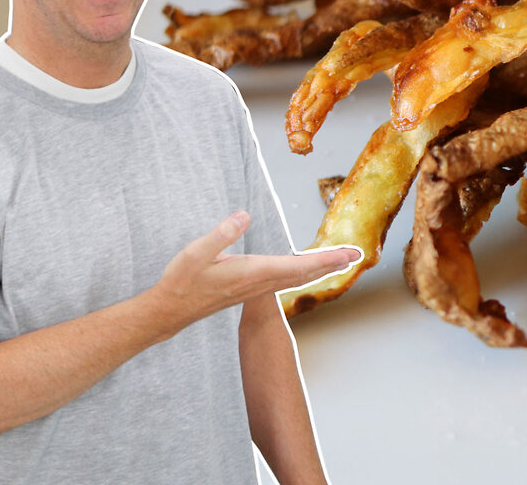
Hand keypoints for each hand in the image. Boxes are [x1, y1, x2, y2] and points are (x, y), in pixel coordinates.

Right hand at [151, 212, 361, 327]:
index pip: (299, 266)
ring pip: (296, 278)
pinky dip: (303, 273)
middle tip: (356, 254)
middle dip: (331, 263)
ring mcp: (256, 288)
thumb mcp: (195, 253)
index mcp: (253, 272)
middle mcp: (260, 282)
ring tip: (340, 260)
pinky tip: (307, 270)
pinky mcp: (250, 288)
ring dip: (320, 268)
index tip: (349, 254)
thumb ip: (220, 234)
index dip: (326, 259)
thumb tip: (244, 216)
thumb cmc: (181, 282)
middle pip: (304, 273)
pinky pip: (285, 280)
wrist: (170, 311)